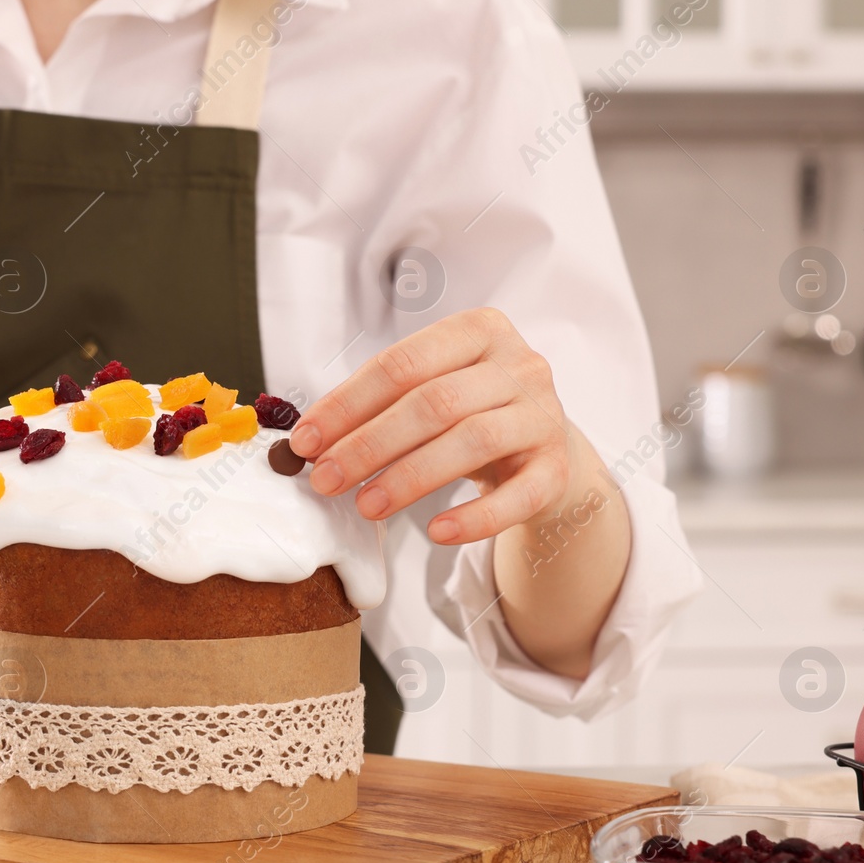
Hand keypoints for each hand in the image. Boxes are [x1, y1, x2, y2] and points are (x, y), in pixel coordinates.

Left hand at [288, 308, 581, 542]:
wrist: (544, 449)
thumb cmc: (470, 414)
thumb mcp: (430, 392)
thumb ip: (378, 404)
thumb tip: (309, 440)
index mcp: (479, 331)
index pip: (402, 364)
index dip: (348, 404)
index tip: (306, 441)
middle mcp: (520, 365)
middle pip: (434, 402)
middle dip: (370, 444)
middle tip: (325, 479)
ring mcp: (543, 415)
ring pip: (472, 441)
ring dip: (410, 477)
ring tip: (365, 506)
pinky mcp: (557, 468)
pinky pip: (517, 496)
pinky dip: (475, 518)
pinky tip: (436, 532)